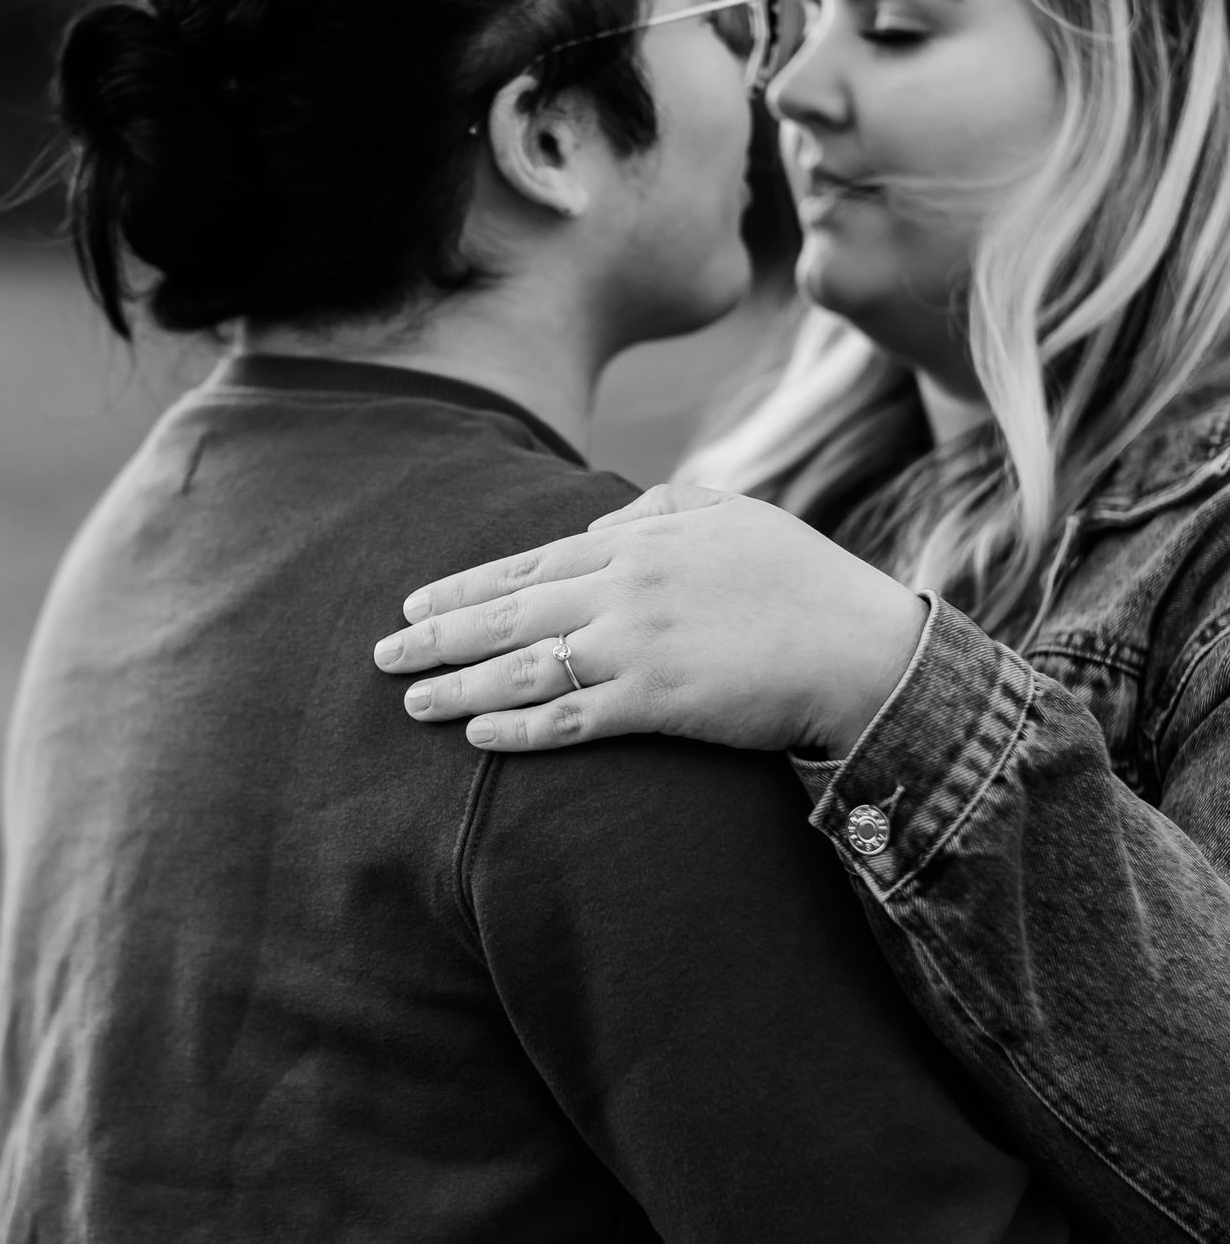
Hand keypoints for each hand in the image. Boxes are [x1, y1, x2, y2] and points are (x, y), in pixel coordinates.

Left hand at [372, 482, 928, 755]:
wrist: (863, 648)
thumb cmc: (803, 580)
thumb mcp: (733, 512)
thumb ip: (661, 505)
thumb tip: (603, 518)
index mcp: (639, 538)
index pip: (530, 562)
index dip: (465, 584)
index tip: (416, 599)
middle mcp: (624, 587)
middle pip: (506, 612)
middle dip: (435, 635)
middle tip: (380, 653)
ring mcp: (636, 645)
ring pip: (522, 668)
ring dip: (457, 688)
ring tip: (410, 701)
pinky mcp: (657, 703)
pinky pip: (568, 719)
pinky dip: (516, 730)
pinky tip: (476, 738)